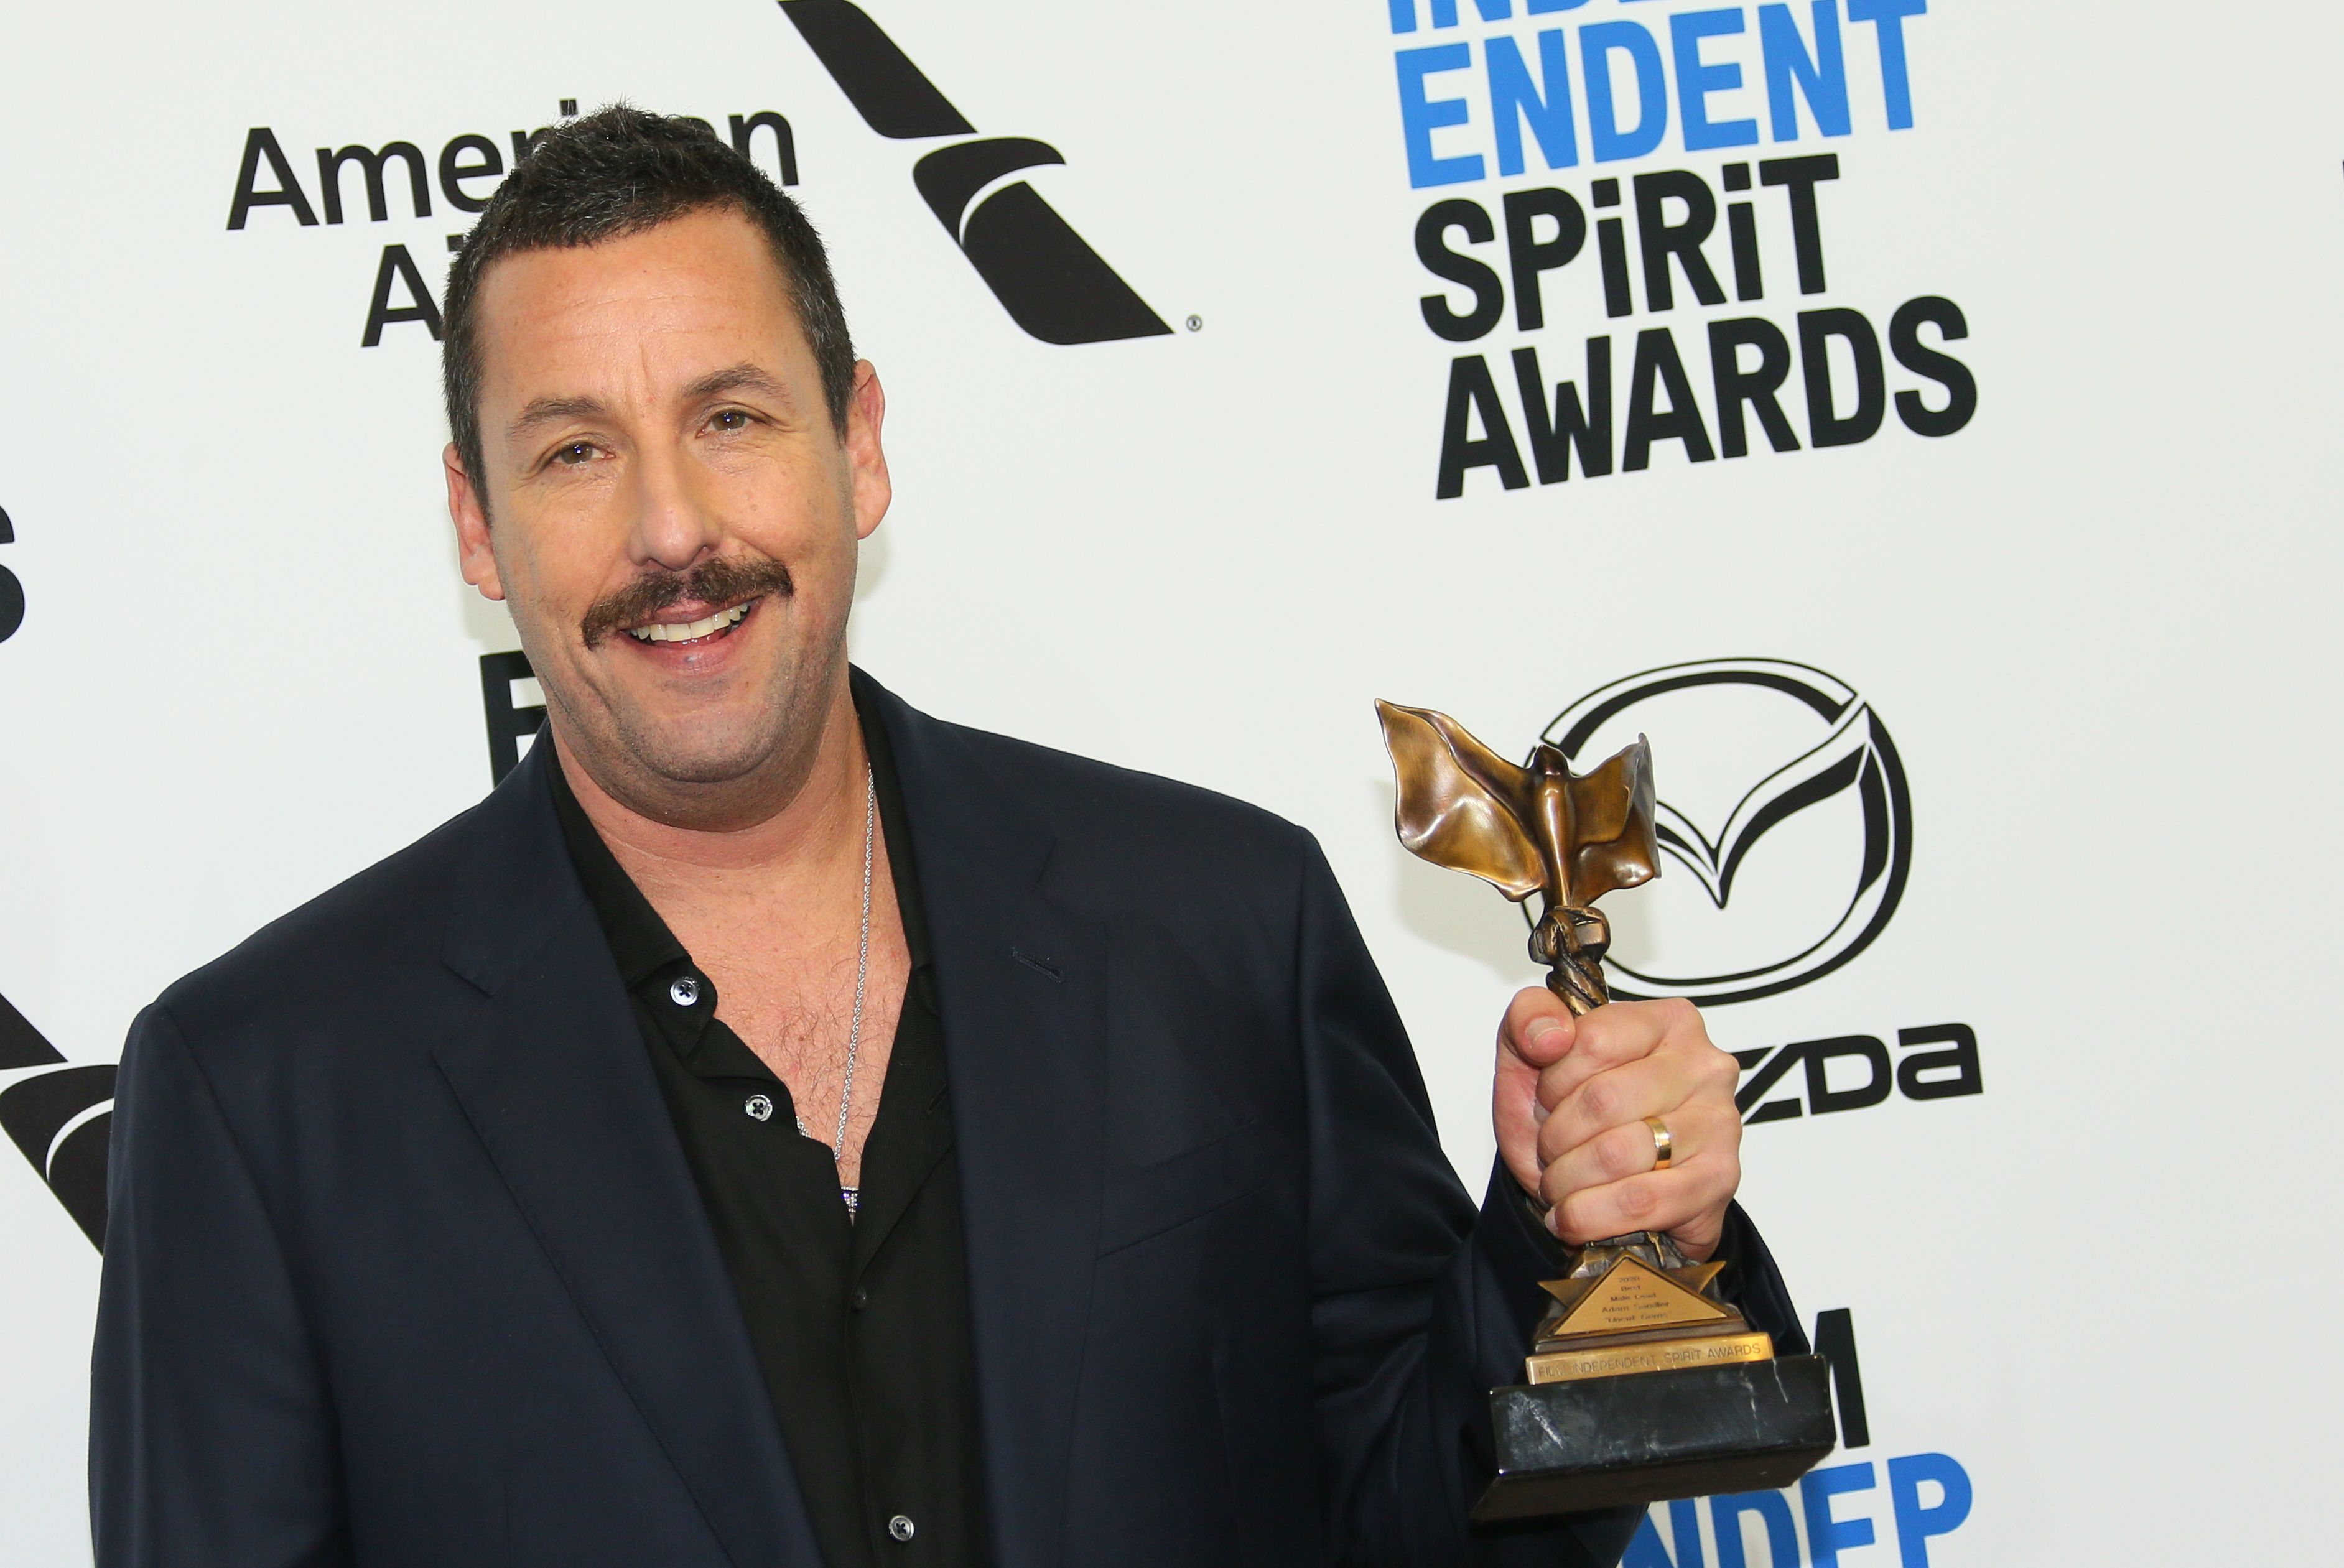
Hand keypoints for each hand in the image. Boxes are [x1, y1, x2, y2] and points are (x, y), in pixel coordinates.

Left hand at [1492, 988, 1741, 1260]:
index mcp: (1666, 1021)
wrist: (1598, 1187)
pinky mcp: (1718, 1181)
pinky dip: (1591, 1215)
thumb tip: (1550, 1035)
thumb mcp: (1533, 1057)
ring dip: (1568, 1180)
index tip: (1547, 1099)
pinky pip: (1641, 1202)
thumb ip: (1529, 1019)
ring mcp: (1718, 1124)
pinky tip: (1574, 1216)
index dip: (1552, 1081)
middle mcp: (1704, 1066)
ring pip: (1618, 1154)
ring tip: (1560, 1185)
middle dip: (1556, 1136)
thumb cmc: (1573, 1117)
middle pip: (1603, 1099)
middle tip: (1549, 1152)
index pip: (1593, 1040)